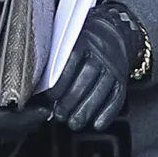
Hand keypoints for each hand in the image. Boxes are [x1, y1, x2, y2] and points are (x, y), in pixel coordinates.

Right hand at [0, 39, 51, 137]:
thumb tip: (13, 24)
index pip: (8, 120)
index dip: (29, 115)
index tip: (45, 105)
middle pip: (19, 128)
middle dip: (36, 115)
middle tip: (53, 98)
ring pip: (18, 130)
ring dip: (33, 117)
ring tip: (47, 100)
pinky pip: (14, 127)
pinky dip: (26, 118)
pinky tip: (35, 103)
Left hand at [43, 3, 137, 131]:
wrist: (113, 31)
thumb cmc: (80, 41)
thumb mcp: (66, 40)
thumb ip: (53, 58)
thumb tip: (35, 85)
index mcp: (82, 40)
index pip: (70, 62)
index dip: (60, 82)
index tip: (49, 97)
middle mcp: (100, 52)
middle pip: (87, 78)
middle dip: (72, 100)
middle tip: (60, 116)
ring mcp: (113, 66)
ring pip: (102, 89)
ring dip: (88, 109)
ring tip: (74, 123)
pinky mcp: (122, 79)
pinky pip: (118, 97)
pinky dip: (108, 113)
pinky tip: (97, 125)